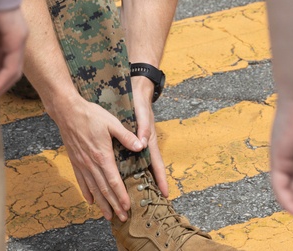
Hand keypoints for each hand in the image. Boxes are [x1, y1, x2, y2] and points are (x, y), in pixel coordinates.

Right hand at [49, 95, 144, 221]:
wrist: (67, 112)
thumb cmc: (90, 115)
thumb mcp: (111, 122)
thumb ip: (126, 136)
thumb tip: (140, 146)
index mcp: (102, 155)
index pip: (113, 181)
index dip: (121, 195)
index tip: (127, 206)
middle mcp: (91, 163)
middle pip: (104, 189)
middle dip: (113, 205)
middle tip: (122, 217)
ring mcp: (82, 164)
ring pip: (92, 188)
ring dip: (101, 203)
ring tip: (108, 216)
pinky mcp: (75, 161)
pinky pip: (81, 181)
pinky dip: (86, 192)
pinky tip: (90, 201)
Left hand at [131, 76, 168, 196]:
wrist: (137, 88)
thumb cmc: (139, 101)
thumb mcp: (141, 112)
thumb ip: (143, 127)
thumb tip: (143, 143)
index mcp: (149, 140)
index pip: (157, 163)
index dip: (161, 179)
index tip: (165, 194)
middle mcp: (146, 144)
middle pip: (151, 168)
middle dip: (153, 184)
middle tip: (154, 202)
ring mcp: (140, 143)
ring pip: (143, 165)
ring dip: (143, 179)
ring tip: (141, 196)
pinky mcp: (133, 140)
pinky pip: (134, 158)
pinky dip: (133, 169)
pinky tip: (127, 178)